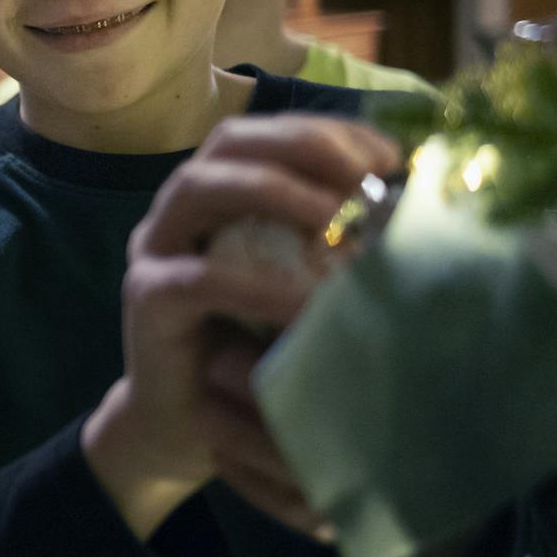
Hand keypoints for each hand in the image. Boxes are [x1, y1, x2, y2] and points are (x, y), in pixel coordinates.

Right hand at [86, 115, 398, 539]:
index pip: (269, 135)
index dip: (329, 133)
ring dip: (275, 190)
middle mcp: (180, 211)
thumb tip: (410, 214)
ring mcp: (154, 250)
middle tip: (368, 177)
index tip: (391, 158)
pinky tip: (307, 302)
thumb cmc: (253, 349)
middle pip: (229, 143)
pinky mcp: (146, 301)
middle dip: (304, 146)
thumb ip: (330, 246)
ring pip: (198, 187)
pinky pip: (197, 280)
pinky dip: (257, 285)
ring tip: (337, 218)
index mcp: (219, 196)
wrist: (186, 423)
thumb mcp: (300, 285)